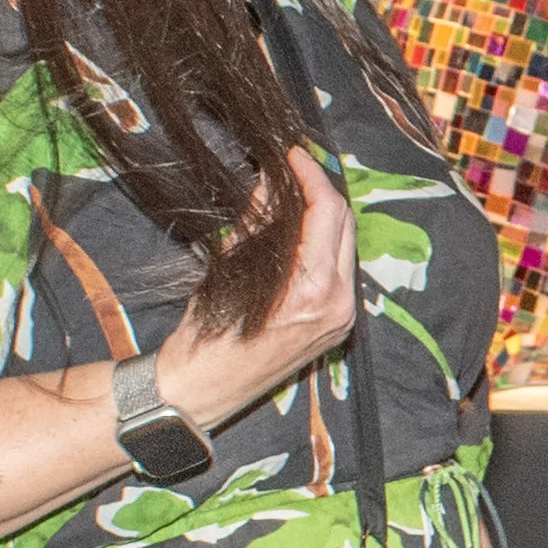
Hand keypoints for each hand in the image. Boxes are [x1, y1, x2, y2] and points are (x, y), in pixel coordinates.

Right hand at [157, 151, 361, 427]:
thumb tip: (271, 182)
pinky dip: (324, 244)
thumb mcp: (228, 269)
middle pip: (345, 225)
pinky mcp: (337, 326)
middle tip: (294, 169)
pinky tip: (302, 230)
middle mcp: (337, 304)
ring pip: (346, 245)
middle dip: (322, 191)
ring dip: (325, 215)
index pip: (327, 213)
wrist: (202, 391)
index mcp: (311, 290)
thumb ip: (257, 223)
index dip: (311, 175)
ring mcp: (341, 318)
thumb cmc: (205, 336)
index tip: (292, 155)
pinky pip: (339, 270)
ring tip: (295, 194)